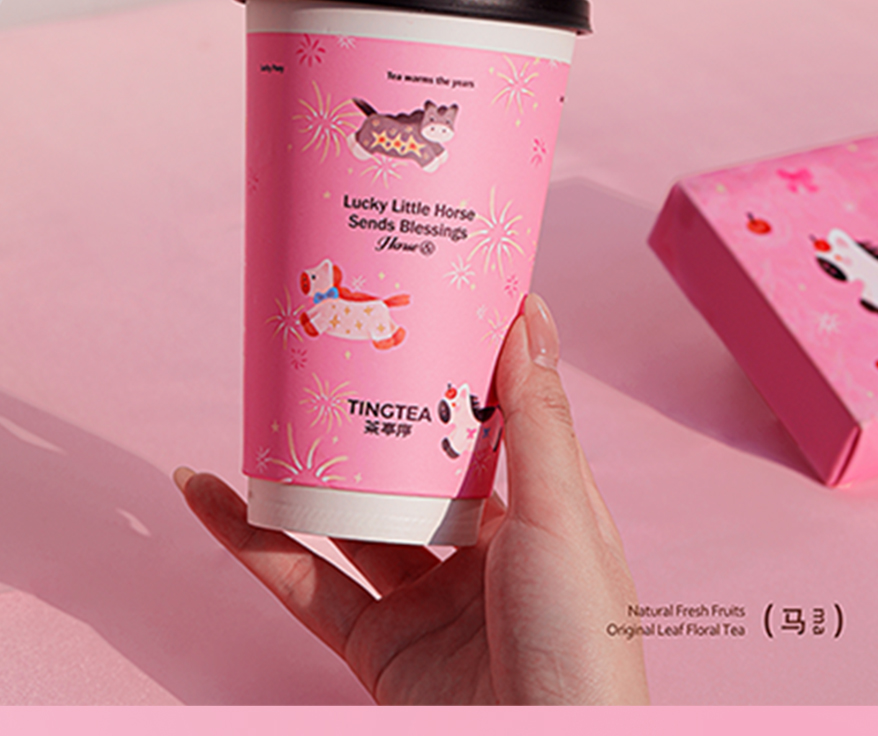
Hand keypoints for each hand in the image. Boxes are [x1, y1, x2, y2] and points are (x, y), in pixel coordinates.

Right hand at [174, 295, 648, 705]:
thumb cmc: (585, 649)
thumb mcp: (565, 516)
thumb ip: (537, 419)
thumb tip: (527, 312)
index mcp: (541, 516)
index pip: (494, 424)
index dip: (457, 370)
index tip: (419, 304)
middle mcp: (483, 555)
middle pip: (411, 468)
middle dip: (369, 418)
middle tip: (327, 349)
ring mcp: (426, 603)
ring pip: (349, 521)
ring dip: (301, 474)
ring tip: (258, 412)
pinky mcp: (377, 650)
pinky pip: (304, 583)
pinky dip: (253, 543)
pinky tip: (215, 499)